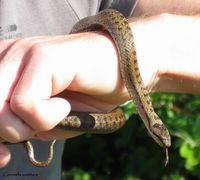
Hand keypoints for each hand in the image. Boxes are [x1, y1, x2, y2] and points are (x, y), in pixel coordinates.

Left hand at [0, 33, 129, 166]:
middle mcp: (7, 54)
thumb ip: (20, 128)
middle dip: (8, 133)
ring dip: (29, 125)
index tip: (3, 155)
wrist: (121, 71)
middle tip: (33, 132)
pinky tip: (66, 104)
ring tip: (56, 112)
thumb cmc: (85, 97)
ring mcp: (25, 53)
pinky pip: (27, 102)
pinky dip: (49, 115)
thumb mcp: (46, 120)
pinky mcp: (45, 57)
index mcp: (3, 66)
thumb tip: (1, 148)